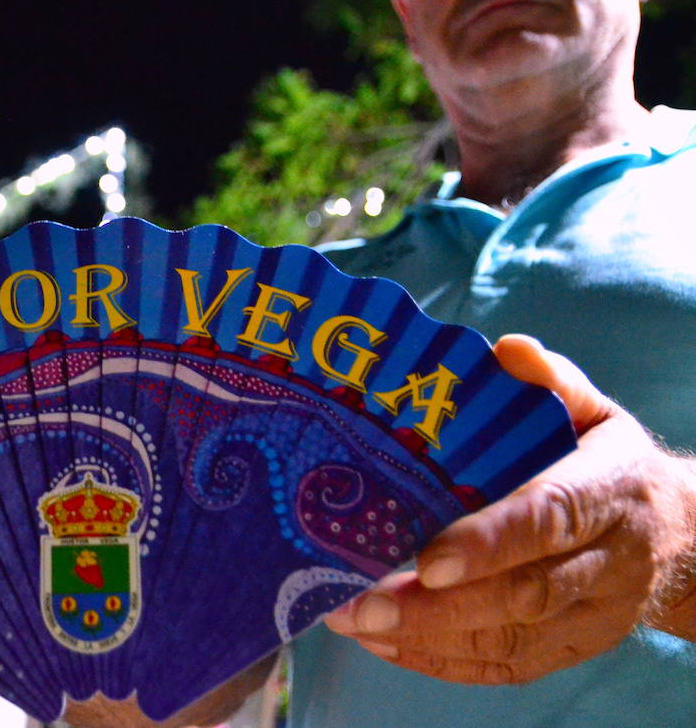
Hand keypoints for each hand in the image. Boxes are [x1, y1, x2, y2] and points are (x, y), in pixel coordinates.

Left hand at [324, 334, 695, 682]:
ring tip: (353, 621)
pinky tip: (384, 644)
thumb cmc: (608, 461)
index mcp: (609, 492)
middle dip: (440, 605)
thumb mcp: (595, 411)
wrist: (684, 536)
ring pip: (512, 640)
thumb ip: (553, 380)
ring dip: (428, 638)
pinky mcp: (573, 649)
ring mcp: (594, 615)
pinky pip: (508, 667)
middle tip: (364, 603)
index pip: (549, 520)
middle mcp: (608, 562)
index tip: (429, 559)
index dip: (490, 543)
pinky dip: (444, 661)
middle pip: (524, 593)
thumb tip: (508, 349)